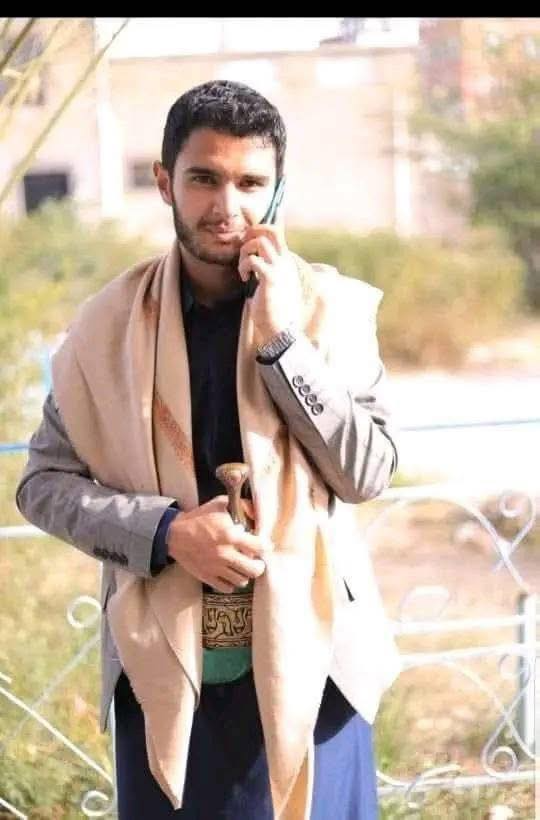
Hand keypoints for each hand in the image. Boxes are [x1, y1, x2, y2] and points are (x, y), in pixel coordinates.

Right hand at [166, 495, 270, 592]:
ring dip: (245, 574)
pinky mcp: (207, 577)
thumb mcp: (220, 504)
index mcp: (230, 536)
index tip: (265, 545)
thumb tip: (256, 512)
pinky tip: (230, 574)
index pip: (260, 547)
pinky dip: (231, 583)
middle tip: (256, 560)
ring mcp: (216, 568)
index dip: (266, 547)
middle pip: (255, 570)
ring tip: (243, 567)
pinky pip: (227, 588)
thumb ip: (241, 506)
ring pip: (242, 581)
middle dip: (259, 565)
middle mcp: (225, 554)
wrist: (174, 534)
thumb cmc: (198, 518)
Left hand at [237, 225, 301, 345]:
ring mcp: (280, 269)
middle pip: (271, 229)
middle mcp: (285, 261)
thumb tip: (255, 259)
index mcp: (286, 262)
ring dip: (245, 252)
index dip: (262, 225)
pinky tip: (244, 278)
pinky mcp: (271, 279)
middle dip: (253, 231)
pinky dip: (244, 266)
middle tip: (244, 247)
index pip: (278, 232)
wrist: (281, 330)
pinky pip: (253, 260)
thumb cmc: (274, 309)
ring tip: (244, 268)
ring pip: (259, 242)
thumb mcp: (273, 284)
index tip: (248, 232)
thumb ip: (268, 269)